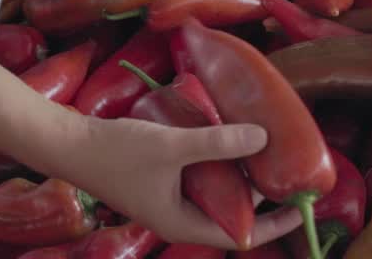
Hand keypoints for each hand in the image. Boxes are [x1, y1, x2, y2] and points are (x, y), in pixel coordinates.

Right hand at [60, 116, 302, 248]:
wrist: (67, 143)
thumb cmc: (116, 152)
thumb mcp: (172, 146)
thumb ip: (218, 142)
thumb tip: (264, 136)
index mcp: (183, 223)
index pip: (244, 234)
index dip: (277, 223)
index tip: (304, 205)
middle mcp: (177, 217)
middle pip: (232, 214)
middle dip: (260, 195)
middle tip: (287, 169)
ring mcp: (166, 199)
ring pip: (214, 194)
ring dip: (238, 176)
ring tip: (263, 151)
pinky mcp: (157, 181)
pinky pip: (197, 179)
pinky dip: (215, 164)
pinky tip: (224, 139)